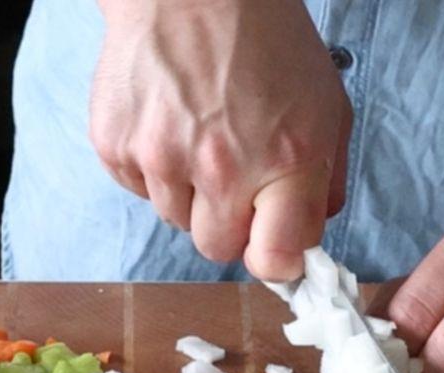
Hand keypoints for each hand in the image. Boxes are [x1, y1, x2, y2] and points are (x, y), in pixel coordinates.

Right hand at [90, 0, 351, 279]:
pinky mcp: (117, 147)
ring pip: (175, 220)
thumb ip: (322, 180)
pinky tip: (167, 123)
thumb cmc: (263, 41)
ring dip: (188, 193)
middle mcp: (222, 166)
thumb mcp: (325, 105)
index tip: (273, 244)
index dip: (275, 258)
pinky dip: (152, 169)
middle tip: (232, 177)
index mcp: (285, 158)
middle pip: (218, 249)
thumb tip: (305, 237)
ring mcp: (163, 158)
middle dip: (228, 223)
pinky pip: (138, 190)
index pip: (275, 258)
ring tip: (197, 135)